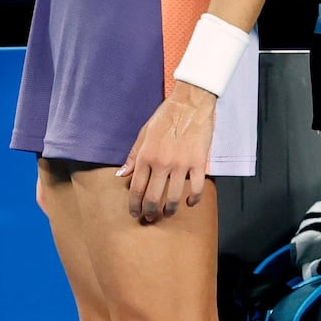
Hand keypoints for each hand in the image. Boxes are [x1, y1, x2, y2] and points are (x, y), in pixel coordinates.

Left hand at [116, 81, 216, 220]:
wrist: (191, 102)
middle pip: (153, 198)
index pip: (136, 188)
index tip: (135, 212)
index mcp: (146, 156)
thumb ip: (133, 155)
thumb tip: (121, 175)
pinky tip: (189, 202)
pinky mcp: (198, 163)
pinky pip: (195, 188)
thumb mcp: (144, 133)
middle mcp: (162, 163)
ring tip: (168, 213)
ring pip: (173, 198)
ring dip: (170, 210)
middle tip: (151, 218)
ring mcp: (181, 164)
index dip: (134, 204)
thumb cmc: (166, 115)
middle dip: (150, 213)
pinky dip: (192, 200)